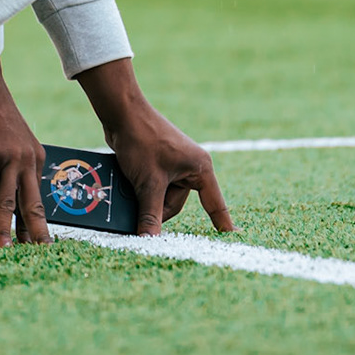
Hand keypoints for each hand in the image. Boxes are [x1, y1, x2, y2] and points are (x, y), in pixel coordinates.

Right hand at [0, 60, 51, 246]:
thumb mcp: (4, 148)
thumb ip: (5, 177)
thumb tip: (3, 208)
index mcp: (36, 160)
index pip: (35, 199)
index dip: (36, 224)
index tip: (40, 246)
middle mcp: (28, 161)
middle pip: (32, 204)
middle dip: (36, 233)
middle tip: (40, 256)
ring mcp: (10, 158)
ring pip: (8, 201)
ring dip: (3, 229)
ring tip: (2, 251)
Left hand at [77, 58, 232, 236]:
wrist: (122, 113)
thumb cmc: (142, 140)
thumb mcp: (148, 183)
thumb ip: (150, 214)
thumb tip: (150, 241)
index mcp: (200, 168)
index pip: (214, 203)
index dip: (222, 223)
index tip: (232, 238)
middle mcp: (191, 166)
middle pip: (175, 204)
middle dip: (156, 206)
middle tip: (140, 196)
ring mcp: (174, 164)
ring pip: (161, 197)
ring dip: (145, 197)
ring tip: (132, 183)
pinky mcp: (159, 163)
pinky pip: (153, 186)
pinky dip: (141, 188)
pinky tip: (129, 180)